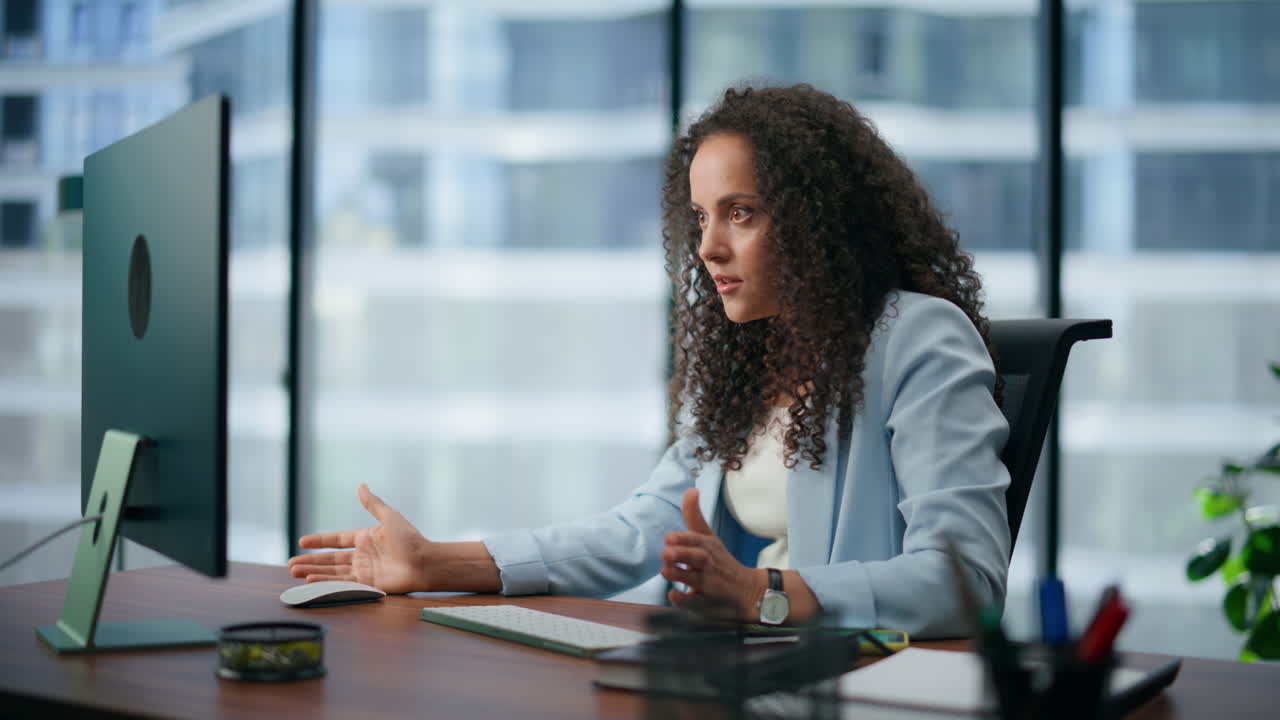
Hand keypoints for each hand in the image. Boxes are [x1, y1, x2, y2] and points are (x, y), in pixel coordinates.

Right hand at [287, 484, 432, 593]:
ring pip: (333, 571)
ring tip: (294, 571)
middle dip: (311, 561)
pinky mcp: (367, 584)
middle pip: (330, 558)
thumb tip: (361, 485)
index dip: (320, 541)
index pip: (337, 540)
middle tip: (291, 562)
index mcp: (366, 538)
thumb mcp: (389, 517)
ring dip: (314, 571)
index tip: (303, 541)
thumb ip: (373, 504)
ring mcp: (364, 570)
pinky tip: (311, 581)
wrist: (424, 561)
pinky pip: (342, 583)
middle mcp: (362, 555)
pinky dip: (326, 582)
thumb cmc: (410, 539)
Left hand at [661, 488, 765, 621]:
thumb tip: (691, 489)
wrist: (747, 590)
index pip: (697, 539)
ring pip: (695, 580)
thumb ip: (695, 516)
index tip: (670, 537)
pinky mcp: (706, 602)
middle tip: (667, 552)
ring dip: (680, 575)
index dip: (684, 539)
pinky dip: (685, 600)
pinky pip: (696, 603)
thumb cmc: (720, 560)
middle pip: (698, 558)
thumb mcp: (709, 537)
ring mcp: (709, 584)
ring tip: (666, 571)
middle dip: (683, 554)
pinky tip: (674, 595)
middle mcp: (709, 564)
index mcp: (708, 547)